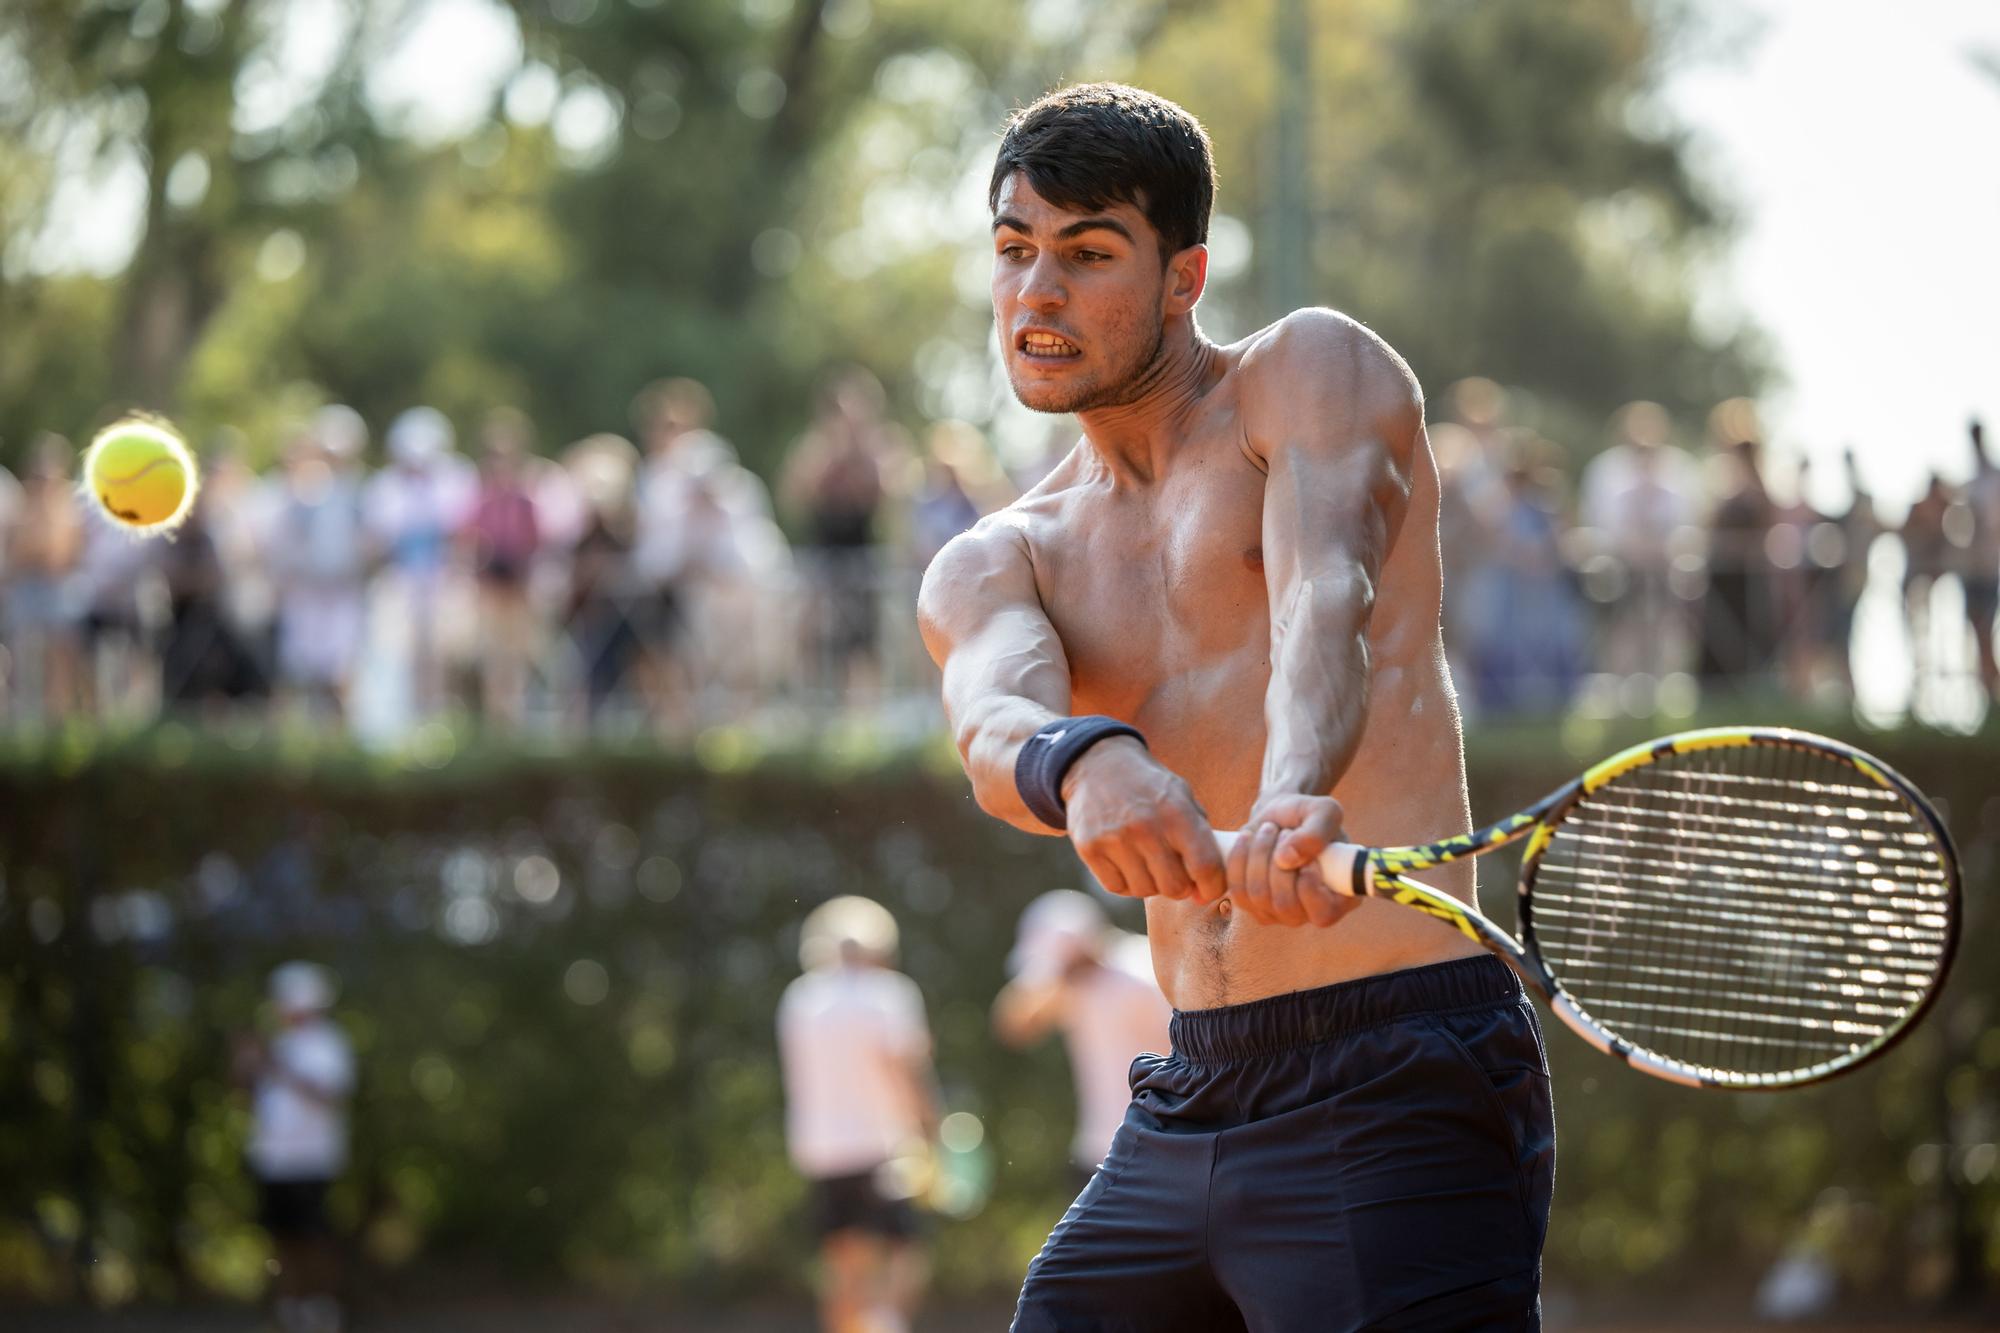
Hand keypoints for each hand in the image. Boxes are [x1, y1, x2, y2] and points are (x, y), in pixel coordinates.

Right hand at [1061, 738, 1226, 903]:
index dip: (1213, 887)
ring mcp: (1114, 839)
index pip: (1205, 866)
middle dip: (1180, 886)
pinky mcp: (1090, 849)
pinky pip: (1117, 887)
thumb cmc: (1149, 787)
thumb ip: (1200, 835)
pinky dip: (1125, 882)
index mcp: (1177, 812)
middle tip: (1174, 872)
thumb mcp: (1182, 796)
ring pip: (1144, 890)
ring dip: (1151, 883)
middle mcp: (1145, 827)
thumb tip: (1211, 883)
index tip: (1208, 889)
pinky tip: (1126, 863)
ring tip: (1148, 862)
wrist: (1097, 766)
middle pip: (1174, 887)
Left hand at [1226, 793, 1353, 926]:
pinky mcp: (1252, 906)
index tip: (1307, 858)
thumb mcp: (1324, 811)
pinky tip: (1248, 838)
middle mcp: (1309, 913)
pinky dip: (1240, 859)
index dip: (1310, 887)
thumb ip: (1316, 832)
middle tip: (1284, 831)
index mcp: (1340, 898)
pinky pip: (1237, 890)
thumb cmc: (1308, 816)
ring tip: (1269, 830)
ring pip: (1258, 896)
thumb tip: (1286, 860)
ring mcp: (1279, 913)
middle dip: (1278, 862)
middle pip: (1286, 905)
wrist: (1280, 816)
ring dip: (1259, 855)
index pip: (1324, 914)